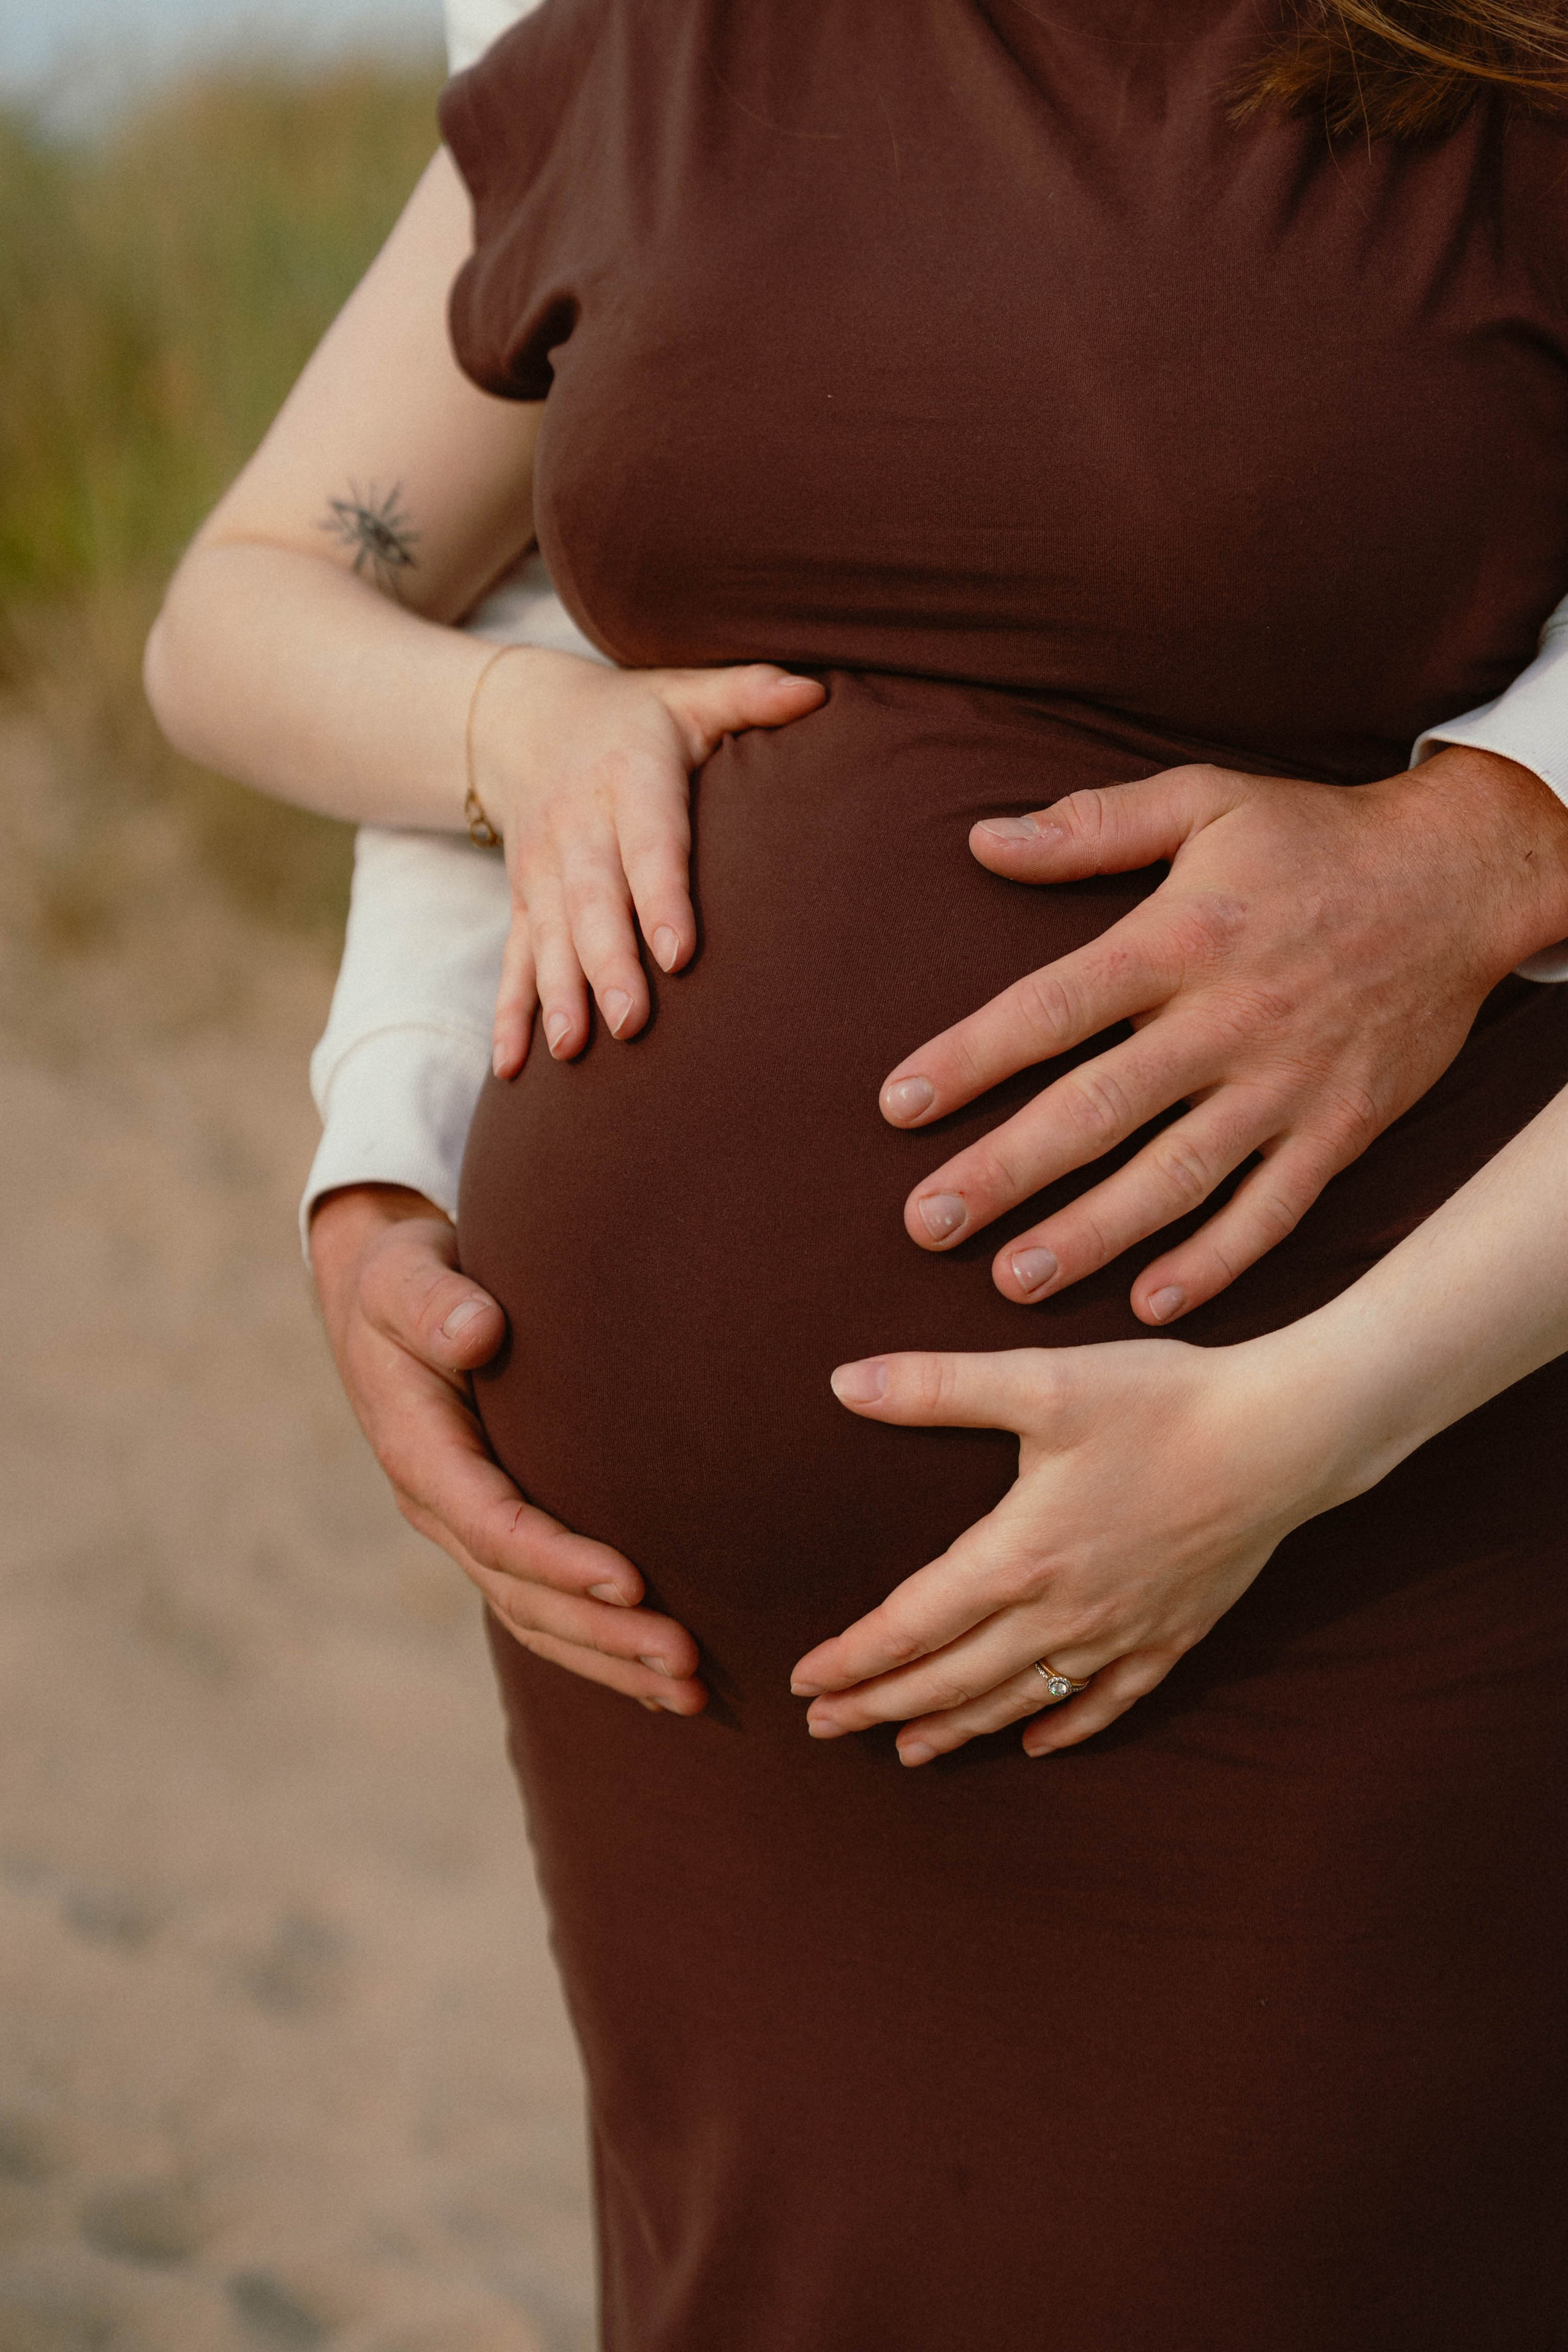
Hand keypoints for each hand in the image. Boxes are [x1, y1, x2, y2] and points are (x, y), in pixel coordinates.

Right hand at [310, 1183, 705, 1712]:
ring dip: (609, 1658)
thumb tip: (476, 1331)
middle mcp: (440, 1506)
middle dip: (602, 1634)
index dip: (559, 1560)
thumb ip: (434, 1303)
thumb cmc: (403, 1278)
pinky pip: (542, 1604)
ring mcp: (465, 1526)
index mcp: (419, 1453)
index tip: (632, 1581)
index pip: (494, 1526)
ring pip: (535, 1615)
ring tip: (690, 1691)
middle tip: (686, 1662)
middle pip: (523, 1593)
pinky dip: (598, 1645)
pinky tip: (658, 1677)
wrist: (381, 1295)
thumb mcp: (404, 1275)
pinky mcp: (494, 1529)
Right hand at [476, 649, 823, 1075]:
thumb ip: (749, 695)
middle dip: (608, 964)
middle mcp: (578, 827)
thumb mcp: (689, 694)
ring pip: (548, 939)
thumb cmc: (634, 717)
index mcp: (628, 776)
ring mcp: (543, 871)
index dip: (661, 896)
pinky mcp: (522, 903)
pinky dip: (511, 1015)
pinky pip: (512, 962)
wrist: (523, 719)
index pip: (649, 842)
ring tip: (573, 1051)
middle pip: (592, 903)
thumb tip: (817, 693)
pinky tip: (514, 1068)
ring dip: (558, 997)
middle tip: (631, 1022)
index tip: (680, 952)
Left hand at [789, 1337, 1353, 1762]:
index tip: (804, 1682)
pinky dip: (1063, 1726)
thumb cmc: (1163, 1400)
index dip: (852, 1659)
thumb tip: (844, 1381)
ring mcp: (1121, 1630)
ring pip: (1019, 1699)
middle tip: (826, 1730)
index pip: (910, 1626)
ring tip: (906, 1752)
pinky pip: (1107, 1701)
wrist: (1287, 1435)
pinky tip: (1033, 1743)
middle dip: (881, 1707)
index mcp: (1019, 1555)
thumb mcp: (1043, 1381)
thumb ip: (938, 1385)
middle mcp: (1063, 1610)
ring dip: (955, 1727)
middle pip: (951, 1678)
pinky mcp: (1173, 1631)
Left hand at [880, 747, 1567, 1321]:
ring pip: (1175, 1176)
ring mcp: (1287, 1084)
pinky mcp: (1341, 1128)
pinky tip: (1149, 1303)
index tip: (898, 1104)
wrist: (1465, 878)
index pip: (1054, 1007)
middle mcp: (1227, 1020)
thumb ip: (1092, 825)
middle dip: (1006, 1171)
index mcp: (1180, 938)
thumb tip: (983, 838)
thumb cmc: (1316, 838)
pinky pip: (1273, 1210)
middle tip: (926, 1223)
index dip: (971, 1056)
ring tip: (1012, 1281)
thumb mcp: (1206, 800)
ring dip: (1091, 1235)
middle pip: (1098, 1108)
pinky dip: (1216, 1263)